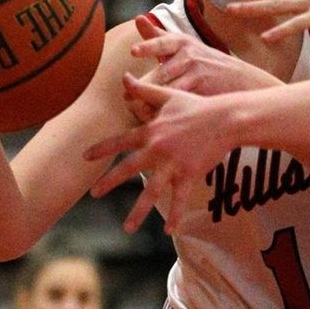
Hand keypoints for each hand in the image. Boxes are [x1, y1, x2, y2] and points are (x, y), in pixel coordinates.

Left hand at [84, 74, 235, 233]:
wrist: (225, 119)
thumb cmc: (197, 106)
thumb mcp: (168, 96)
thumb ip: (144, 89)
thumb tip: (124, 77)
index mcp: (151, 131)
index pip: (121, 141)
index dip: (102, 149)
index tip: (84, 157)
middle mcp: (158, 149)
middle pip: (129, 169)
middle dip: (109, 182)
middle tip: (94, 194)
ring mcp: (173, 163)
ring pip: (151, 191)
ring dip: (138, 211)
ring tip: (126, 228)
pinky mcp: (189, 174)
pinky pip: (180, 198)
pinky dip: (176, 216)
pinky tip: (169, 231)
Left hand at [129, 16, 278, 121]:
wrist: (240, 80)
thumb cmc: (205, 61)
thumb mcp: (184, 44)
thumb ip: (158, 35)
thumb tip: (138, 18)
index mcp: (182, 42)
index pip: (163, 43)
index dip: (148, 47)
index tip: (134, 51)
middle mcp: (190, 55)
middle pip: (160, 74)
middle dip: (141, 87)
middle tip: (126, 96)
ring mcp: (199, 74)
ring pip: (169, 90)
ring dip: (151, 102)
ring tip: (138, 109)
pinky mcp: (204, 92)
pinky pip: (181, 102)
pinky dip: (168, 110)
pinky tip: (159, 117)